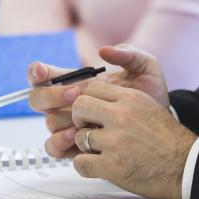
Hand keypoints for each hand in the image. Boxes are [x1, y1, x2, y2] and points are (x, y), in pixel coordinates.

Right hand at [28, 44, 169, 157]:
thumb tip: (104, 51)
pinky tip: (75, 137)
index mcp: (77, 82)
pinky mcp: (76, 146)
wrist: (161, 124)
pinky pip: (53, 148)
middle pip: (38, 98)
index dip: (37, 71)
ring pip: (48, 123)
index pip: (44, 74)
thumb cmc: (150, 95)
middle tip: (75, 94)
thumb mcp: (145, 68)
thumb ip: (128, 53)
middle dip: (52, 95)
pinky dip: (58, 143)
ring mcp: (70, 125)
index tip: (43, 71)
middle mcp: (68, 103)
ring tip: (79, 121)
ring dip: (59, 120)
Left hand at [71, 81, 196, 198]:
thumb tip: (99, 102)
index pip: (93, 88)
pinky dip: (85, 166)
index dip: (89, 101)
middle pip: (80, 107)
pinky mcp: (112, 166)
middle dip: (79, 119)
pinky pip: (80, 162)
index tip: (93, 113)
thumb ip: (125, 102)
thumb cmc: (170, 141)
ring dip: (85, 146)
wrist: (186, 167)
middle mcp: (121, 116)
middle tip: (88, 130)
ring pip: (78, 137)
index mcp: (132, 98)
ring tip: (99, 152)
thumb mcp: (150, 108)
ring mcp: (115, 141)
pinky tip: (97, 166)